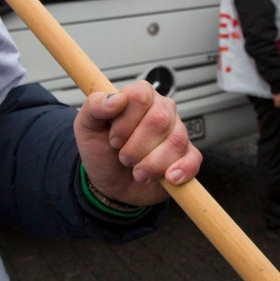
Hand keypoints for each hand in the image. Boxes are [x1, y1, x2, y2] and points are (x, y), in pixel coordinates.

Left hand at [74, 81, 201, 205]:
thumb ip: (93, 106)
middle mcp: (162, 110)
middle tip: (124, 158)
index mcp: (139, 97)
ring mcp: (178, 132)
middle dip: (136, 147)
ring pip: (175, 142)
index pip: (140, 96)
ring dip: (151, 164)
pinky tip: (167, 178)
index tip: (113, 139)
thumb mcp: (86, 128)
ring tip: (138, 172)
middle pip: (160, 120)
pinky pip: (193, 159)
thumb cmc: (102, 152)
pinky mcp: (188, 156)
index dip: (125, 122)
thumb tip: (116, 99)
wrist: (111, 184)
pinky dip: (180, 171)